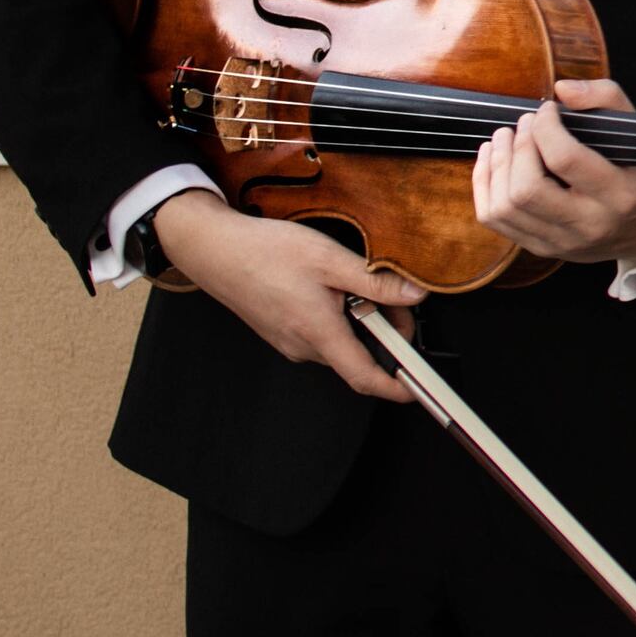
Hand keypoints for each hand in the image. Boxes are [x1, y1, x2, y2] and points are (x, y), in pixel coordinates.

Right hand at [155, 190, 425, 404]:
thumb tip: (416, 295)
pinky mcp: (282, 333)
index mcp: (317, 333)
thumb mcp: (331, 259)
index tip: (420, 387)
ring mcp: (290, 342)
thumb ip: (376, 282)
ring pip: (341, 344)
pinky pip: (322, 336)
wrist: (215, 249)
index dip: (397, 387)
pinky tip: (334, 288)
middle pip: (359, 356)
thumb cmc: (266, 251)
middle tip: (394, 295)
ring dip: (362, 322)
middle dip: (387, 333)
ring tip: (358, 284)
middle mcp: (302, 347)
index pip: (365, 377)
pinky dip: (341, 319)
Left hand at [471, 79, 635, 265]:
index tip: (548, 110)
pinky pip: (495, 220)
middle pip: (527, 189)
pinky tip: (491, 162)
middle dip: (517, 147)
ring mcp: (563, 241)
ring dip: (495, 165)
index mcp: (620, 194)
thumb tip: (561, 89)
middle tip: (525, 123)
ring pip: (504, 207)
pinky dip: (484, 186)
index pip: (565, 159)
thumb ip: (605, 99)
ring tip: (503, 138)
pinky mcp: (543, 249)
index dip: (546, 127)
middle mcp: (590, 224)